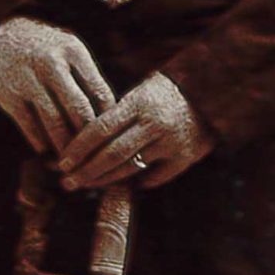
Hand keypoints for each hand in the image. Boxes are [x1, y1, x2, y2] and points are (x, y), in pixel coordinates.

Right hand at [0, 15, 112, 156]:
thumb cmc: (44, 47)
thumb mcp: (69, 49)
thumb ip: (87, 78)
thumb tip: (108, 115)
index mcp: (72, 51)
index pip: (99, 92)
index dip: (107, 119)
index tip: (111, 135)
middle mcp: (51, 64)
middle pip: (79, 110)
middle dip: (88, 137)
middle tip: (95, 155)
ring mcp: (28, 81)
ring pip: (55, 123)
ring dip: (65, 146)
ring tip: (72, 159)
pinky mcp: (8, 96)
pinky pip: (30, 127)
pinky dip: (41, 143)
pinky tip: (48, 151)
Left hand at [56, 70, 213, 192]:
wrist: (212, 92)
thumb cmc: (167, 91)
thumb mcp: (141, 90)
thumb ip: (116, 112)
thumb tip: (80, 137)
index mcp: (139, 102)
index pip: (100, 128)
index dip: (78, 148)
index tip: (61, 161)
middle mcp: (153, 123)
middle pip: (111, 153)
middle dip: (86, 171)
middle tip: (67, 182)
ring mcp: (170, 142)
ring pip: (130, 168)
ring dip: (104, 180)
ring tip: (86, 185)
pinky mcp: (185, 158)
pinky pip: (155, 178)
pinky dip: (137, 182)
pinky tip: (124, 184)